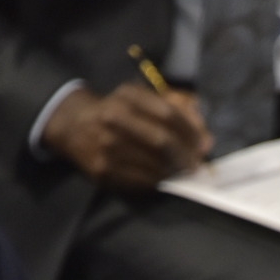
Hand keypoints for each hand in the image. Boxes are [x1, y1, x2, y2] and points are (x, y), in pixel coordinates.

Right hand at [41, 83, 211, 189]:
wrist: (74, 125)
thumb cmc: (119, 110)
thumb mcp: (143, 98)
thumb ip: (177, 109)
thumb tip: (205, 138)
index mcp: (127, 97)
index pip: (169, 114)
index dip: (192, 132)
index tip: (204, 144)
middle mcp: (114, 119)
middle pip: (162, 141)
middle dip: (186, 156)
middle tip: (196, 164)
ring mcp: (106, 147)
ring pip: (154, 165)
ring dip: (175, 172)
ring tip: (182, 171)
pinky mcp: (103, 171)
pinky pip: (142, 182)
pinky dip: (159, 182)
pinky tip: (164, 178)